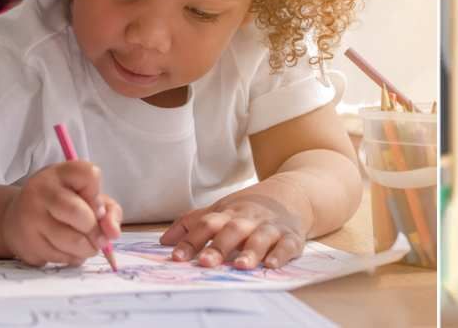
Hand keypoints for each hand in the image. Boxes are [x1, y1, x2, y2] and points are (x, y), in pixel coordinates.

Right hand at [2, 161, 122, 266]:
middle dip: (96, 230)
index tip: (93, 202)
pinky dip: (73, 258)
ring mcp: (30, 219)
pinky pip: (62, 258)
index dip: (97, 193)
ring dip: (88, 249)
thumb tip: (113, 233)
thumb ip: (109, 210)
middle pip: (80, 214)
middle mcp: (40, 192)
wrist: (16, 218)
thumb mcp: (88, 196)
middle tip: (98, 236)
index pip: (89, 175)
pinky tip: (67, 250)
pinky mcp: (27, 245)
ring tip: (86, 244)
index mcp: (59, 173)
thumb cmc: (63, 204)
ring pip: (73, 242)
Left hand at [160, 192, 304, 269]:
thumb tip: (164, 241)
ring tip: (241, 265)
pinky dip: (281, 254)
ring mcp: (270, 227)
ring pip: (260, 238)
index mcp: (228, 214)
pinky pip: (287, 245)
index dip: (190, 241)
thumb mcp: (221, 209)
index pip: (206, 224)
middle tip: (206, 263)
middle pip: (232, 230)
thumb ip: (192, 224)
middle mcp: (248, 220)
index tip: (176, 257)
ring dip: (251, 251)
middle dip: (219, 247)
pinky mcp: (291, 236)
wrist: (294, 191)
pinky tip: (272, 264)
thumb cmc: (250, 207)